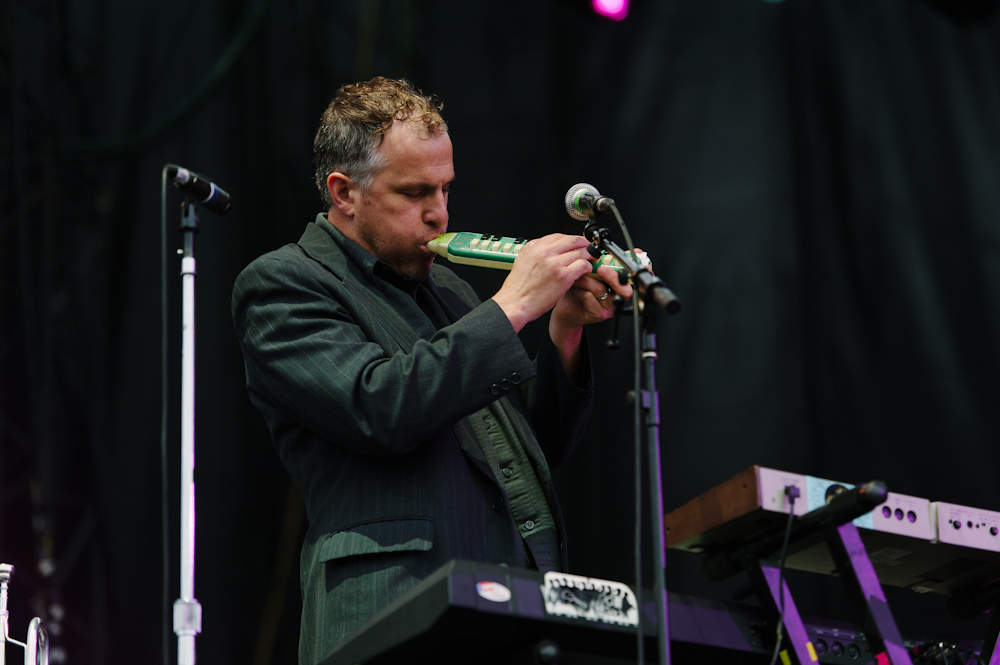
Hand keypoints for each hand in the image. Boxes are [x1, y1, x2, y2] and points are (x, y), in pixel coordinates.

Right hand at [491, 234, 595, 332]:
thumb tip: (551, 251)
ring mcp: (555, 263)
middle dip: (583, 243)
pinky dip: (587, 266)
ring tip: (590, 259)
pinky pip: (582, 265)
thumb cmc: (518, 288)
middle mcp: (545, 252)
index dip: (571, 239)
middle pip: (572, 240)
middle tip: (589, 248)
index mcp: (534, 246)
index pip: (559, 235)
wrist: (515, 303)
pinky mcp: (563, 276)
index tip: (576, 243)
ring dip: (588, 255)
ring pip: (580, 252)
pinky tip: (587, 270)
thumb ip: (537, 254)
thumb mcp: (523, 261)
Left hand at [547, 251, 635, 381]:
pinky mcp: (597, 314)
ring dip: (587, 280)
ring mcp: (608, 307)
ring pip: (602, 289)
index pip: (634, 278)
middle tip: (600, 269)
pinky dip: (580, 290)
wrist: (566, 305)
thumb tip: (614, 248)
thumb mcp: (594, 271)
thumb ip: (605, 261)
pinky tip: (575, 289)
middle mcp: (617, 297)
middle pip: (625, 288)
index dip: (634, 271)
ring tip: (578, 276)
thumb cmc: (580, 287)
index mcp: (620, 285)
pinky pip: (590, 298)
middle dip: (612, 276)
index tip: (628, 261)